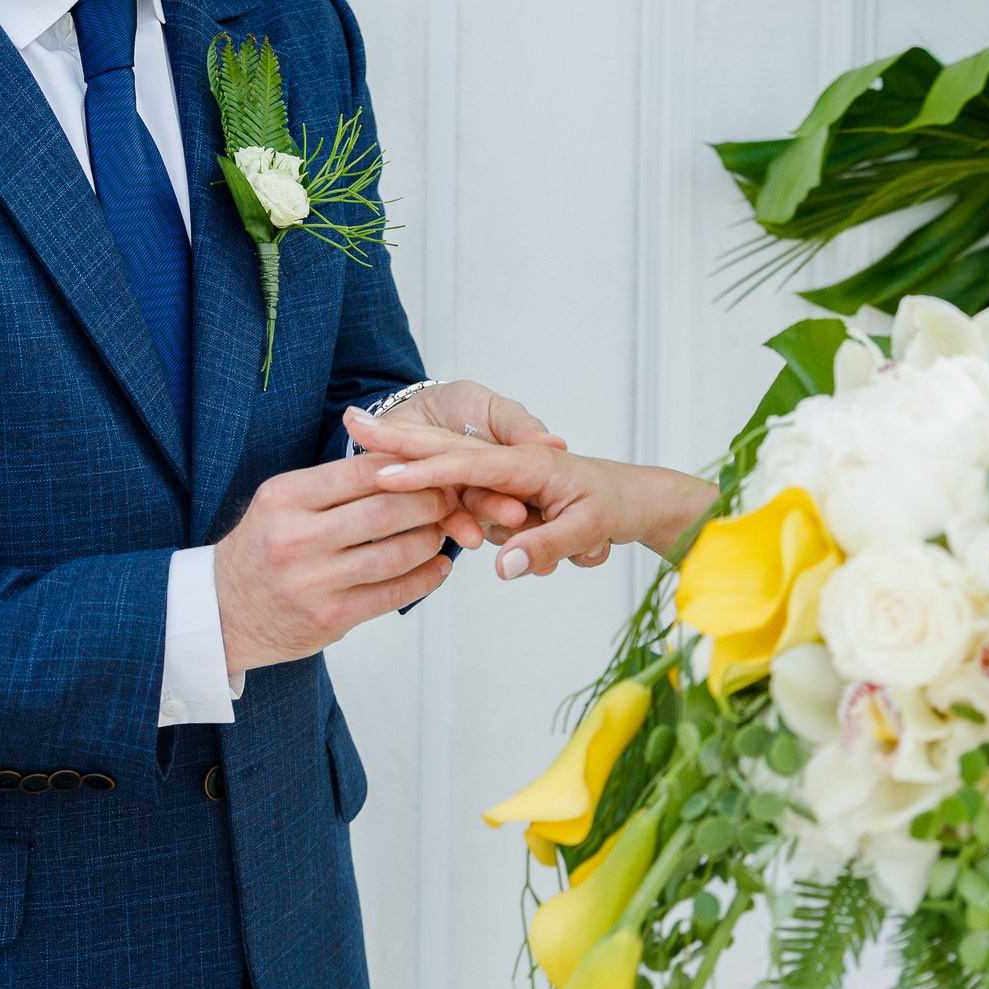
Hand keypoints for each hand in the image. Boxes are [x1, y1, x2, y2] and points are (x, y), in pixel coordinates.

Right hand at [213, 454, 460, 674]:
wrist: (219, 612)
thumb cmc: (261, 549)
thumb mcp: (281, 503)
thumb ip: (334, 485)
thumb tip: (403, 463)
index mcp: (284, 497)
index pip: (362, 470)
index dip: (408, 467)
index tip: (430, 467)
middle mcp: (295, 538)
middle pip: (386, 510)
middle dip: (430, 501)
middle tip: (448, 497)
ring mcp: (312, 582)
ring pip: (396, 554)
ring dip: (431, 540)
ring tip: (443, 531)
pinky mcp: (328, 619)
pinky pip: (392, 594)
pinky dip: (425, 578)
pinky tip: (437, 567)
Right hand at [347, 410, 715, 578]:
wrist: (636, 498)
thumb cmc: (614, 506)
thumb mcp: (586, 531)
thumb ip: (542, 547)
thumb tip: (502, 567)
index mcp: (527, 464)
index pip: (464, 465)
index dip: (421, 472)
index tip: (382, 472)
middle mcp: (509, 460)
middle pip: (442, 449)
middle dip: (397, 436)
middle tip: (352, 420)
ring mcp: (502, 472)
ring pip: (450, 470)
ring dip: (414, 454)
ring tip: (361, 430)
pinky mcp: (502, 487)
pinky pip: (464, 487)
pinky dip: (436, 481)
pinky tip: (401, 462)